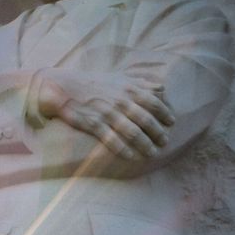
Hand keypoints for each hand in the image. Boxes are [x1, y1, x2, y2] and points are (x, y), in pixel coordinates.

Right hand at [37, 69, 174, 158]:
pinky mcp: (94, 125)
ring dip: (145, 145)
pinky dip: (124, 150)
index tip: (171, 122)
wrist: (64, 88)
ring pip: (133, 132)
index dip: (165, 113)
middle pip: (147, 120)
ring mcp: (108, 113)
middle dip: (158, 133)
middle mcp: (121, 101)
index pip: (154, 102)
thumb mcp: (119, 76)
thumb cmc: (93, 82)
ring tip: (152, 153)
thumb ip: (141, 82)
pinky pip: (113, 141)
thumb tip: (162, 87)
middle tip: (164, 141)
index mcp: (128, 87)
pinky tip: (132, 157)